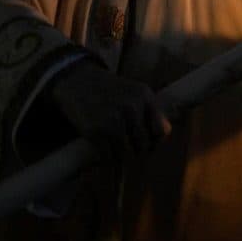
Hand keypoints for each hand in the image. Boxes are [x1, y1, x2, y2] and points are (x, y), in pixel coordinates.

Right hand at [48, 60, 170, 162]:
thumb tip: (165, 134)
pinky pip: (108, 156)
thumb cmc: (109, 90)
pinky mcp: (94, 130)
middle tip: (133, 154)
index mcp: (144, 96)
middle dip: (139, 153)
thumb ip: (151, 111)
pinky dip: (108, 160)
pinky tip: (106, 155)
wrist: (76, 81)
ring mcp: (113, 119)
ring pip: (126, 154)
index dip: (156, 142)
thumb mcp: (135, 91)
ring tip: (119, 156)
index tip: (149, 145)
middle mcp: (131, 107)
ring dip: (123, 159)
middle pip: (144, 145)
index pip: (161, 131)